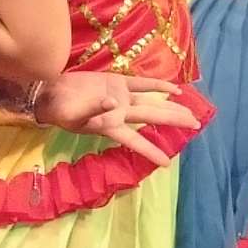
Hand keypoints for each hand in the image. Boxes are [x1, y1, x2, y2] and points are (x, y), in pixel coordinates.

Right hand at [35, 70, 204, 166]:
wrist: (51, 92)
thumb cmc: (58, 109)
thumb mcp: (72, 114)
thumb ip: (94, 109)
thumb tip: (115, 104)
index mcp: (110, 126)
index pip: (135, 143)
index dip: (150, 152)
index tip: (167, 164)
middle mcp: (121, 114)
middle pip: (153, 118)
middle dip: (174, 122)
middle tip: (196, 125)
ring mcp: (121, 98)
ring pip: (151, 103)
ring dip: (171, 107)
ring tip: (191, 112)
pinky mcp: (117, 82)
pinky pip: (142, 84)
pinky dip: (158, 86)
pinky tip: (175, 89)